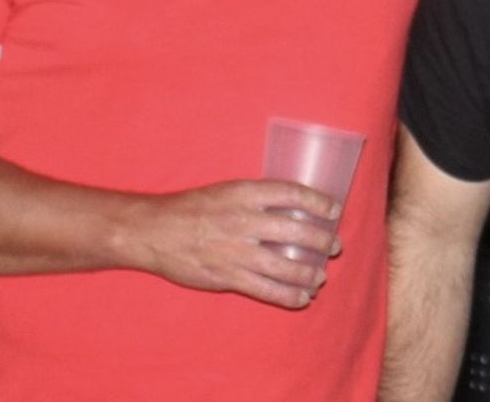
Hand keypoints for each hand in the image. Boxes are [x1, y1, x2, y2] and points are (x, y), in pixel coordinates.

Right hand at [123, 179, 343, 308]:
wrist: (155, 231)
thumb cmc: (190, 208)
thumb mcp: (225, 191)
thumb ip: (254, 200)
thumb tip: (289, 208)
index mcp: (243, 194)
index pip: (292, 194)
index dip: (318, 202)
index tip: (334, 209)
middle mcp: (244, 221)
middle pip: (297, 232)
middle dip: (322, 242)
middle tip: (334, 247)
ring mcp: (237, 252)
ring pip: (287, 267)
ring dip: (310, 273)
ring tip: (320, 276)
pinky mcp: (229, 277)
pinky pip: (267, 290)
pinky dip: (290, 296)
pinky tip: (302, 298)